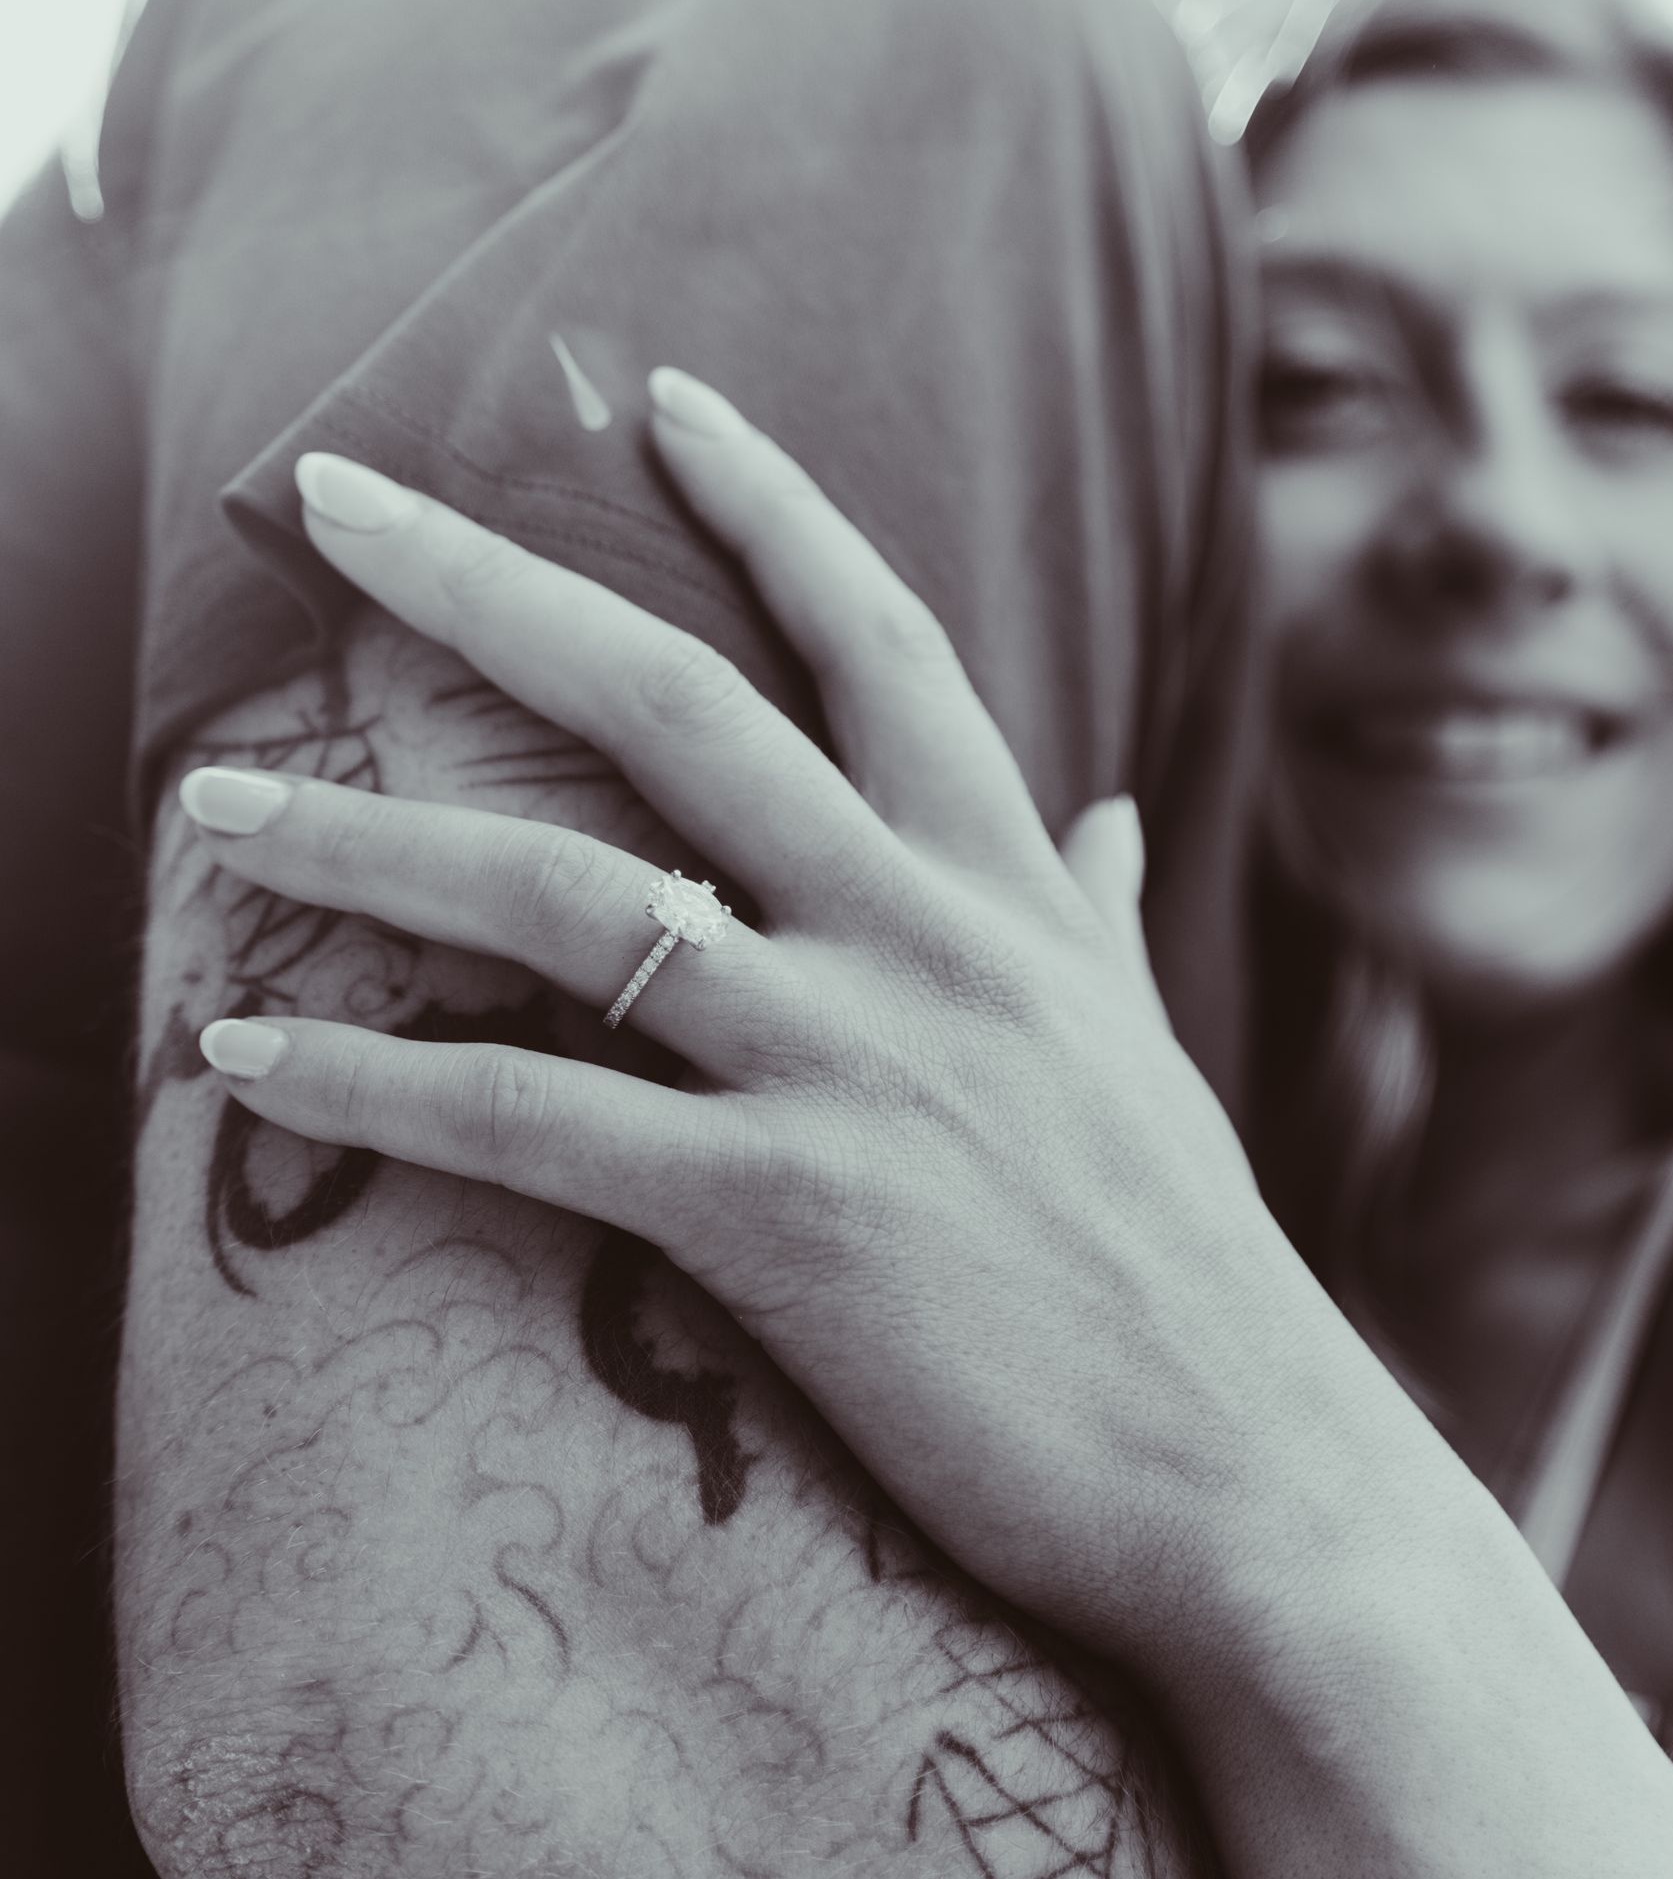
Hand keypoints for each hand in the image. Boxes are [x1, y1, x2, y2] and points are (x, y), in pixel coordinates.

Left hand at [181, 373, 1327, 1662]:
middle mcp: (928, 942)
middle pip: (680, 705)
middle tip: (328, 495)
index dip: (770, 506)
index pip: (885, 644)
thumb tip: (1113, 824)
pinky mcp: (786, 1216)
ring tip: (213, 806)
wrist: (1253, 1480)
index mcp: (1015, 895)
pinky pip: (532, 1120)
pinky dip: (373, 1089)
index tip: (659, 397)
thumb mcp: (1148, 1064)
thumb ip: (1096, 928)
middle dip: (487, 585)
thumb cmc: (1192, 1283)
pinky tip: (244, 1063)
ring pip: (565, 900)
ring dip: (365, 841)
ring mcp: (856, 1067)